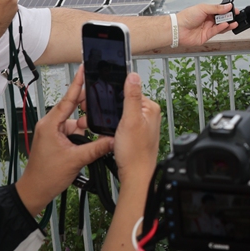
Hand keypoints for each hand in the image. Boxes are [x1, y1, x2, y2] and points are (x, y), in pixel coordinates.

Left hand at [15, 67, 114, 215]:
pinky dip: (83, 134)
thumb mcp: (76, 160)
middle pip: (73, 108)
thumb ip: (97, 147)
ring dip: (86, 125)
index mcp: (51, 124)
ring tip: (98, 129)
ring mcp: (53, 133)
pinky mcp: (57, 141)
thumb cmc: (46, 176)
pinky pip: (73, 132)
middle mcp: (51, 125)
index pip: (68, 99)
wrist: (35, 191)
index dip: (78, 83)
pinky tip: (92, 139)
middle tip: (102, 100)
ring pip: (75, 121)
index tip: (84, 69)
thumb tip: (113, 139)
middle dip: (88, 105)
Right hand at [111, 71, 161, 187]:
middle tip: (100, 117)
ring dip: (109, 119)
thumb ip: (131, 97)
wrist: (135, 175)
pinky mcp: (135, 133)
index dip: (112, 95)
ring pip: (120, 113)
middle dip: (109, 108)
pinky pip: (120, 124)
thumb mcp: (130, 120)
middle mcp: (148, 114)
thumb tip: (132, 75)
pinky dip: (112, 127)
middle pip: (123, 101)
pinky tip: (109, 134)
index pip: (128, 90)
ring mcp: (141, 124)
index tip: (101, 101)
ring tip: (106, 129)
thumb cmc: (135, 153)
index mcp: (150, 108)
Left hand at [175, 3, 238, 48]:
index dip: (227, 10)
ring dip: (228, 24)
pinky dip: (222, 28)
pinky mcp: (207, 36)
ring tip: (234, 22)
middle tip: (235, 16)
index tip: (234, 9)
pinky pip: (217, 31)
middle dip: (229, 17)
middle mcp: (208, 19)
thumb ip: (216, 8)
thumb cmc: (186, 17)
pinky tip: (226, 25)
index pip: (220, 10)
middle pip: (222, 18)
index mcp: (206, 11)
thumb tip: (227, 6)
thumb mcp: (203, 8)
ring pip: (221, 26)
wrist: (178, 29)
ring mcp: (208, 28)